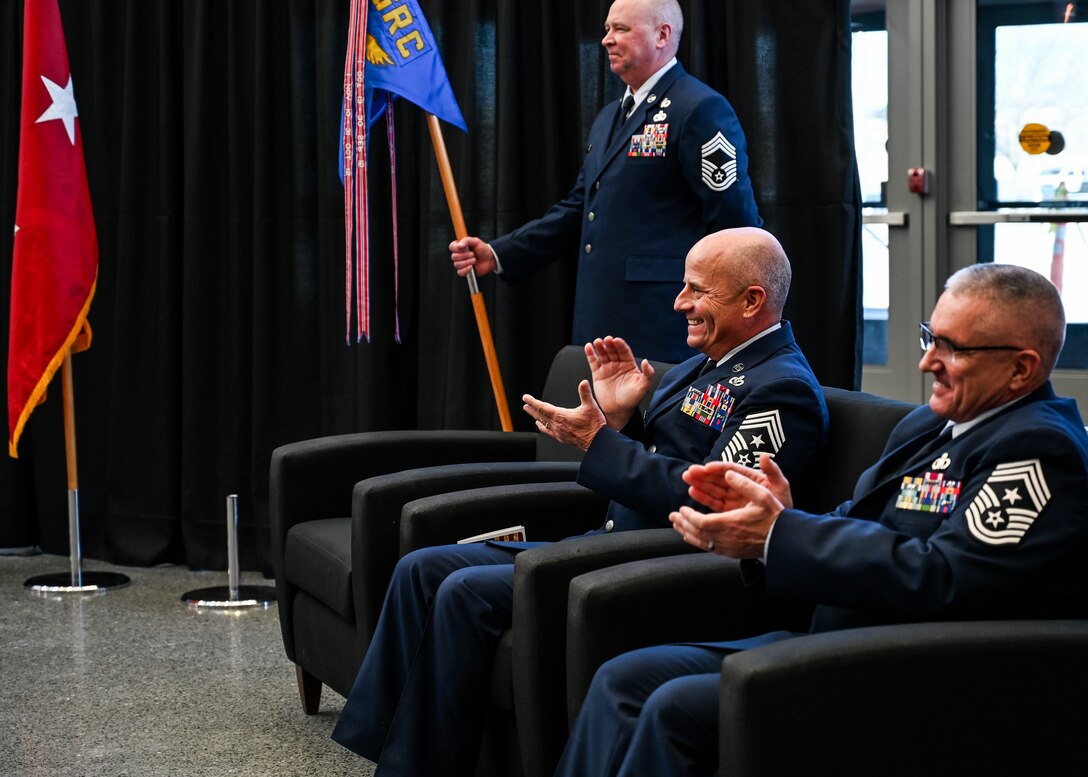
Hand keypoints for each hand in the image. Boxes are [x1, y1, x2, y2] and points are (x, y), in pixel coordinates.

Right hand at [449, 236, 496, 276]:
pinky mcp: (464, 271)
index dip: (457, 248)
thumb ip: (466, 240)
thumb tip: (459, 245)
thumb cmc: (483, 249)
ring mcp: (461, 264)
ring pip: (457, 265)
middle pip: (454, 257)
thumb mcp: (475, 241)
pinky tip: (471, 267)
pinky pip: (460, 272)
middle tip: (473, 254)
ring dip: (467, 262)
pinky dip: (466, 270)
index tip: (465, 248)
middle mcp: (459, 255)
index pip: (451, 247)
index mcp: (459, 247)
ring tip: (474, 260)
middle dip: (465, 256)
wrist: (490, 259)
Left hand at [522, 380, 605, 450]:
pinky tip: (540, 426)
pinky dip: (542, 427)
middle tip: (525, 405)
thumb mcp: (591, 406)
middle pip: (540, 415)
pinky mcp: (561, 438)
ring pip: (543, 423)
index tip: (525, 397)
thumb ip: (585, 393)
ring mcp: (558, 433)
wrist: (597, 442)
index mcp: (561, 416)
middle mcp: (557, 425)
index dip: (533, 401)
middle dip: (532, 409)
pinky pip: (547, 431)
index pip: (542, 407)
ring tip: (531, 414)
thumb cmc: (595, 425)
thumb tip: (583, 382)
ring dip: (536, 417)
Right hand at [583, 337, 653, 428]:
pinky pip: (593, 362)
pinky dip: (590, 354)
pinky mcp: (598, 374)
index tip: (616, 340)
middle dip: (609, 344)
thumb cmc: (632, 399)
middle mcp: (618, 364)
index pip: (624, 351)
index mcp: (629, 365)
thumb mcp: (643, 386)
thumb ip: (648, 374)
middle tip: (606, 340)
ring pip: (603, 354)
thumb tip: (646, 361)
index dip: (620, 345)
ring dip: (599, 347)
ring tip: (597, 342)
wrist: (619, 411)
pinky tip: (589, 347)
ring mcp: (607, 368)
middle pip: (613, 350)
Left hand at [669, 470, 783, 558]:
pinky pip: (710, 549)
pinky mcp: (732, 553)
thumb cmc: (775, 518)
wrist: (786, 541)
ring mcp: (729, 548)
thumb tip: (728, 472)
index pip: (701, 522)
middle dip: (683, 524)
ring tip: (677, 526)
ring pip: (702, 543)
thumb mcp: (764, 496)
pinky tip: (693, 537)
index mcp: (731, 524)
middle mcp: (728, 539)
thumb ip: (745, 483)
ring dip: (687, 533)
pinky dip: (698, 542)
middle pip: (698, 534)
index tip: (681, 509)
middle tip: (672, 516)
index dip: (689, 516)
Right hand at [682, 455, 792, 512]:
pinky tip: (693, 492)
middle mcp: (740, 487)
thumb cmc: (783, 506)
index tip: (707, 468)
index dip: (718, 468)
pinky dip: (703, 497)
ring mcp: (733, 499)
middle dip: (703, 475)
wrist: (782, 529)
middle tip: (690, 472)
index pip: (731, 470)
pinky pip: (714, 503)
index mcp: (750, 478)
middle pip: (718, 478)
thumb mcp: (781, 487)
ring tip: (687, 479)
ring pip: (713, 489)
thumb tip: (764, 456)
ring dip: (700, 484)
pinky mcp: (729, 511)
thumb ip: (773, 472)